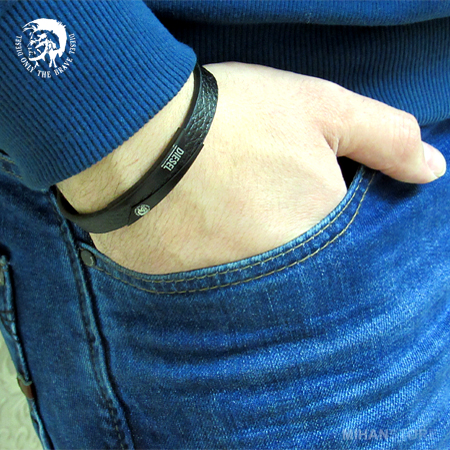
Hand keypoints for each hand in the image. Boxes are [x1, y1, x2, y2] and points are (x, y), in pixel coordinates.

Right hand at [58, 62, 446, 273]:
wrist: (137, 138)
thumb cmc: (233, 119)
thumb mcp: (320, 110)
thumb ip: (385, 139)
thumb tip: (433, 169)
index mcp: (321, 236)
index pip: (347, 248)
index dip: (328, 218)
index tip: (305, 199)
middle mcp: (278, 279)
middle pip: (301, 270)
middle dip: (289, 239)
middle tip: (260, 204)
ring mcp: (228, 293)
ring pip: (257, 284)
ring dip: (251, 254)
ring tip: (231, 217)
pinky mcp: (185, 295)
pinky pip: (213, 290)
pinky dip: (215, 265)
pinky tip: (204, 233)